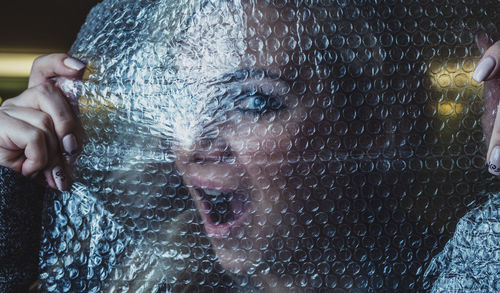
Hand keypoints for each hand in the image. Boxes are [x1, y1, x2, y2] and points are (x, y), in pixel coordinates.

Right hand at [0, 53, 84, 189]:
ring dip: (53, 150)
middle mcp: (18, 102)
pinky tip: (30, 169)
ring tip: (47, 169)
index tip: (79, 67)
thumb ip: (65, 143)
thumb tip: (76, 149)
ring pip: (44, 120)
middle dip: (69, 125)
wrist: (1, 182)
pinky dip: (39, 157)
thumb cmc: (26, 167)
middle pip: (51, 94)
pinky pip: (34, 135)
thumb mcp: (51, 153)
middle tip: (71, 152)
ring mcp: (5, 112)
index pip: (43, 70)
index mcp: (34, 104)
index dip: (59, 62)